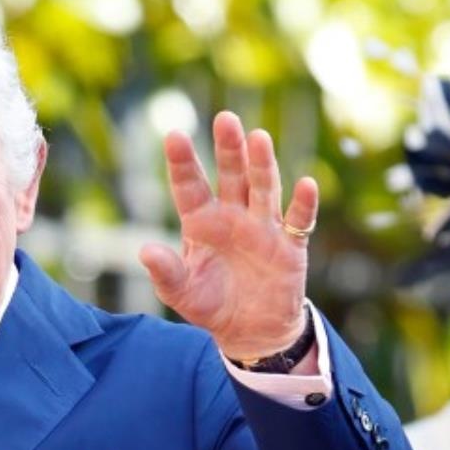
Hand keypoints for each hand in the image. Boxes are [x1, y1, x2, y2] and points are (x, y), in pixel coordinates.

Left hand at [139, 110, 317, 362]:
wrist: (249, 330)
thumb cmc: (211, 305)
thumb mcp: (181, 293)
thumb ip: (165, 272)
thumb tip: (144, 252)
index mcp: (202, 223)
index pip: (190, 187)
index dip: (182, 163)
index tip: (173, 136)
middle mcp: (233, 216)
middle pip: (231, 175)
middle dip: (229, 149)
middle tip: (225, 119)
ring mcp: (264, 226)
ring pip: (263, 188)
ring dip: (261, 164)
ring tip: (257, 138)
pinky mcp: (290, 244)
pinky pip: (298, 220)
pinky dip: (303, 203)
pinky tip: (305, 184)